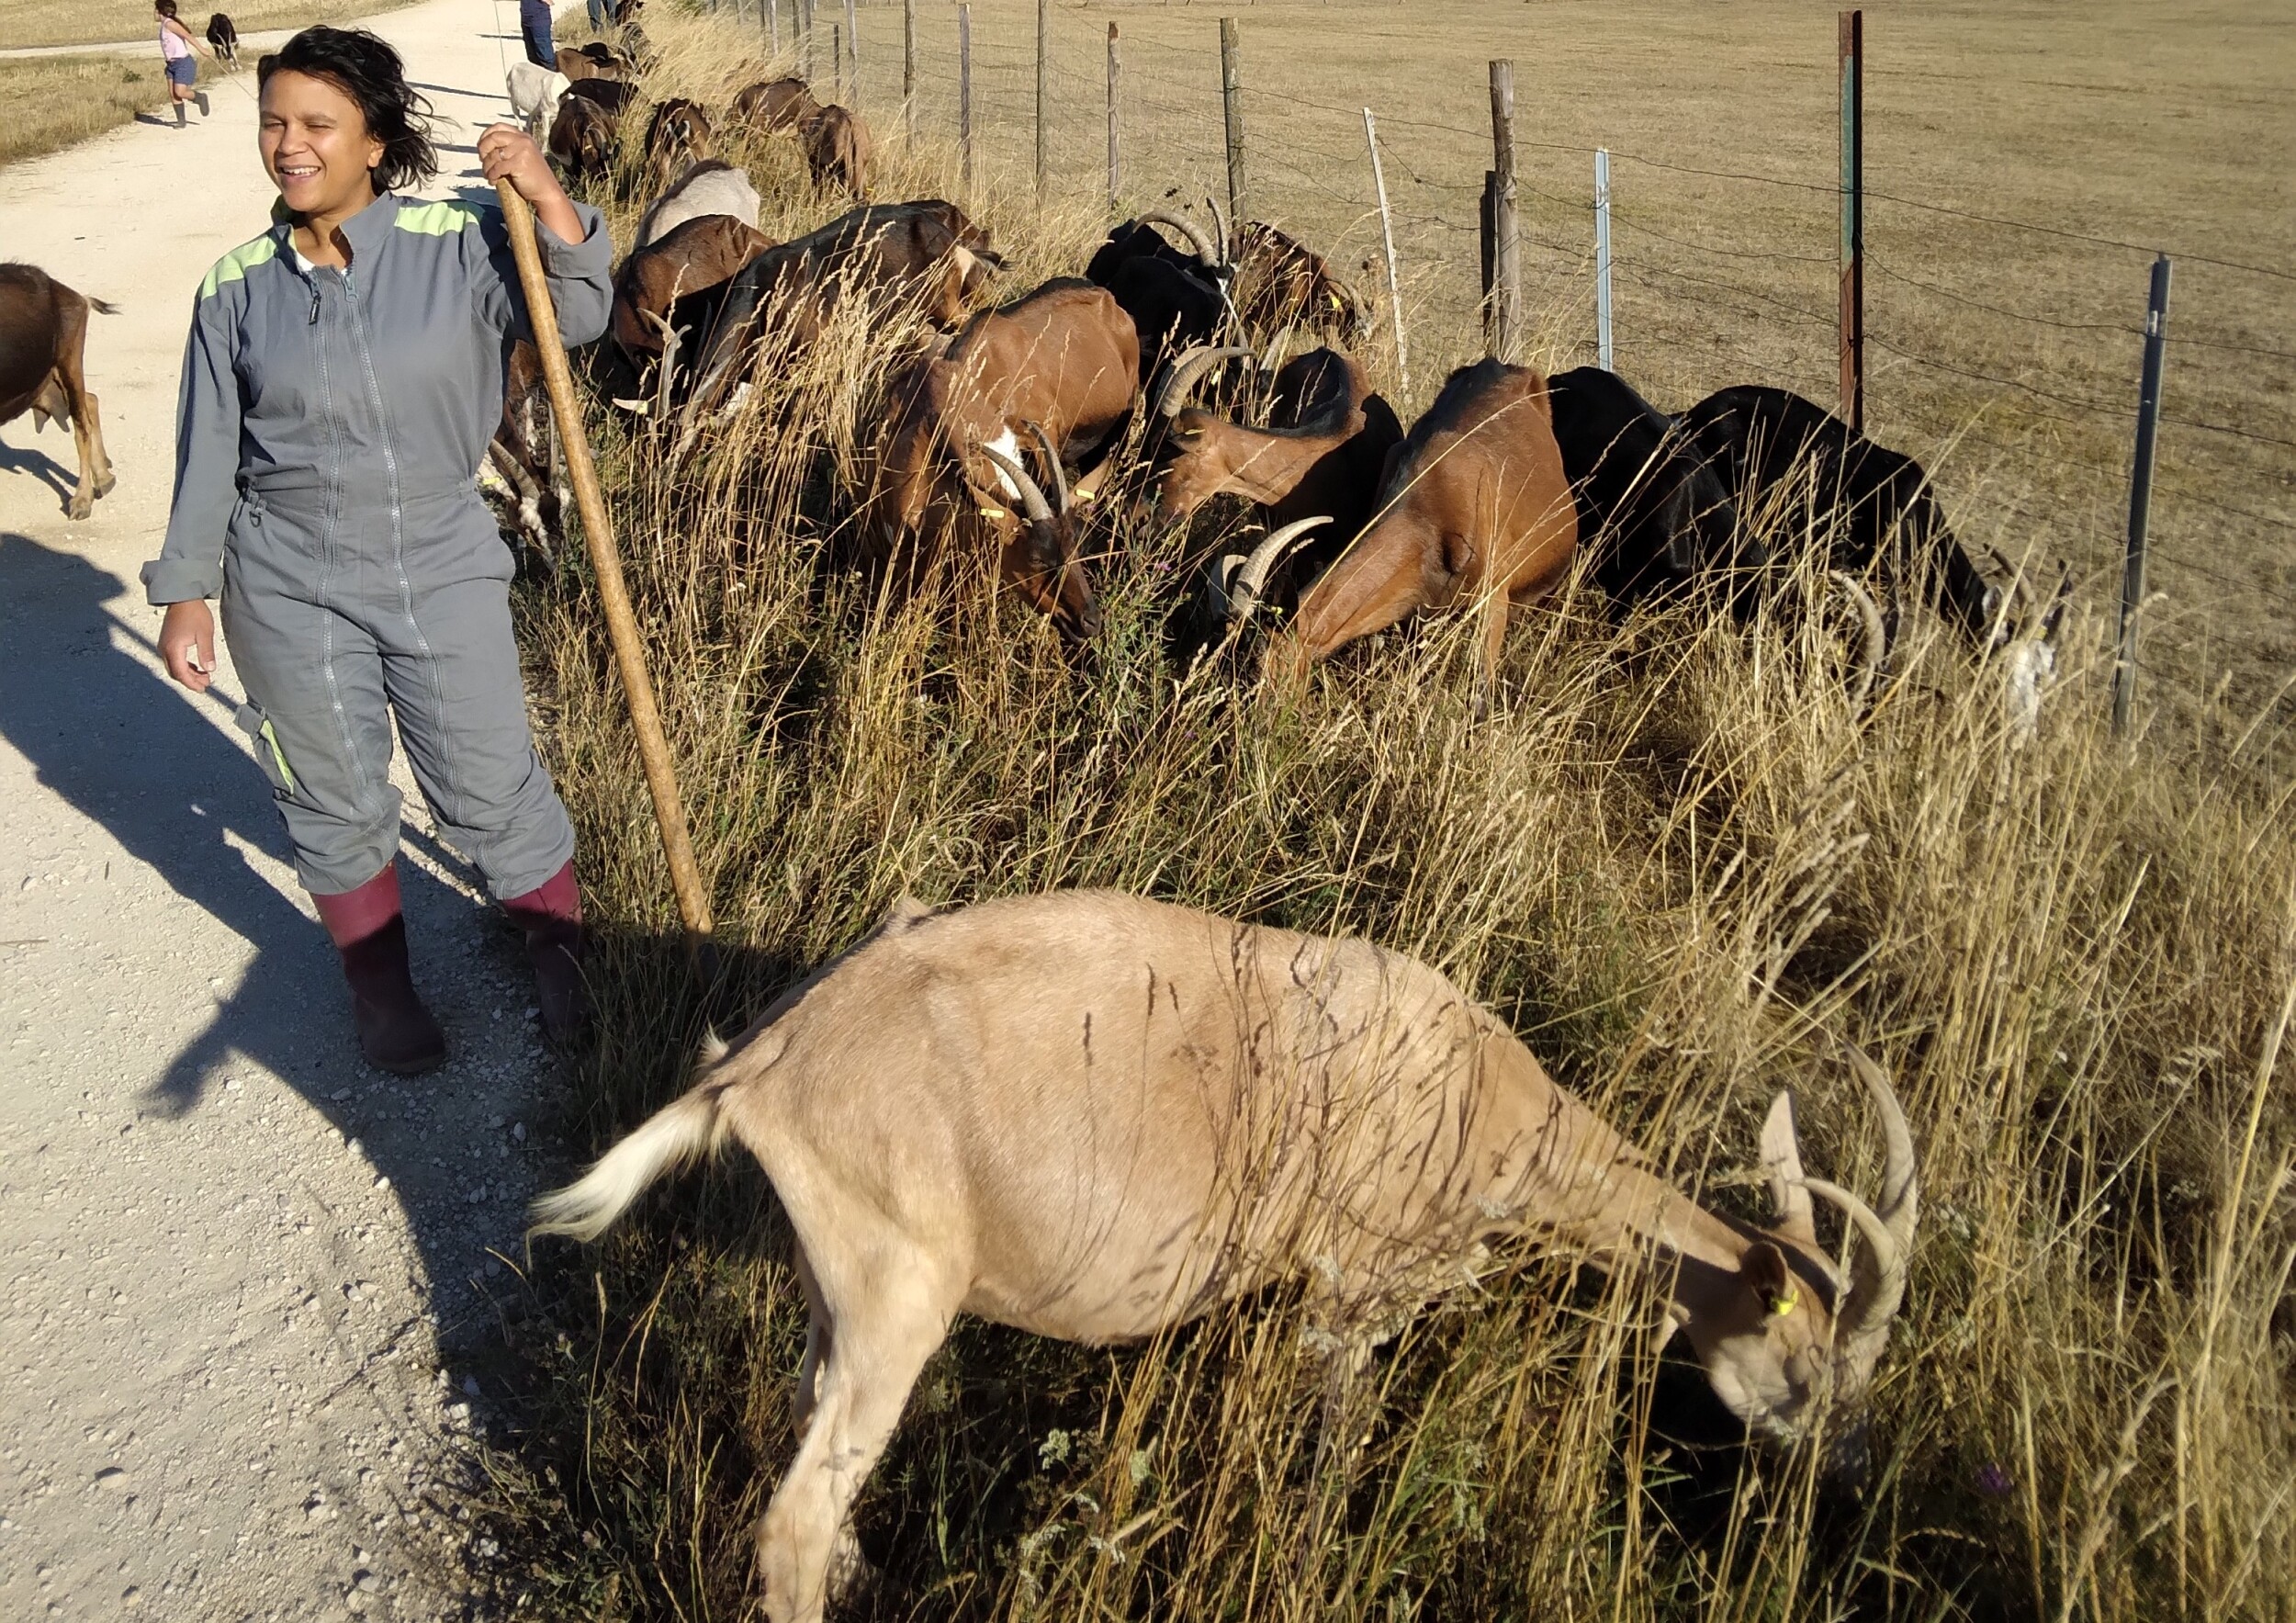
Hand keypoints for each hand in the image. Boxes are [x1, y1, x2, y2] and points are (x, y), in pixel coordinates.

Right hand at [160, 599, 216, 693]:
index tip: (203, 689)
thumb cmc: (194, 613)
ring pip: (173, 667)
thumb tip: (209, 670)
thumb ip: (206, 653)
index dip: (192, 683)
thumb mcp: (205, 634)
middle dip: (190, 681)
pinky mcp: (166, 642)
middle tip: (206, 684)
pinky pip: (172, 660)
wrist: (182, 598)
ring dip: (187, 674)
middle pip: (175, 673)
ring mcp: (163, 645)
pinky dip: (184, 666)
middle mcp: (164, 649)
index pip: (181, 673)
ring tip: (204, 676)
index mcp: (173, 648)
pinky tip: (196, 667)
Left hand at [478, 123, 583, 243]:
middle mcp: (523, 140)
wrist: (547, 192)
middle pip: (493, 137)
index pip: (498, 127)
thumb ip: (508, 147)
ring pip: (493, 154)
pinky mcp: (519, 163)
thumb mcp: (521, 155)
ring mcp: (522, 151)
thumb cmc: (532, 177)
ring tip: (488, 175)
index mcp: (523, 136)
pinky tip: (493, 181)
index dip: (485, 136)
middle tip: (483, 161)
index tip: (482, 148)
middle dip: (483, 150)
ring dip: (486, 166)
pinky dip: (492, 175)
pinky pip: (497, 167)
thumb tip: (484, 147)